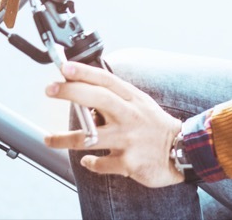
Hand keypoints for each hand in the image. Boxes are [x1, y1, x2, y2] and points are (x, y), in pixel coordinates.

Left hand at [44, 62, 185, 187]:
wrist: (181, 152)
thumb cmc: (155, 127)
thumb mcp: (141, 104)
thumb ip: (118, 98)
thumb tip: (86, 90)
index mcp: (133, 100)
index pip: (107, 80)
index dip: (85, 72)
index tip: (66, 67)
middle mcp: (130, 116)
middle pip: (97, 100)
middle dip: (71, 92)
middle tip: (51, 89)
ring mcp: (128, 139)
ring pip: (89, 137)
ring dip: (64, 138)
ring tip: (50, 138)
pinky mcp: (128, 162)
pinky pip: (99, 163)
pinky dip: (89, 162)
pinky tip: (88, 160)